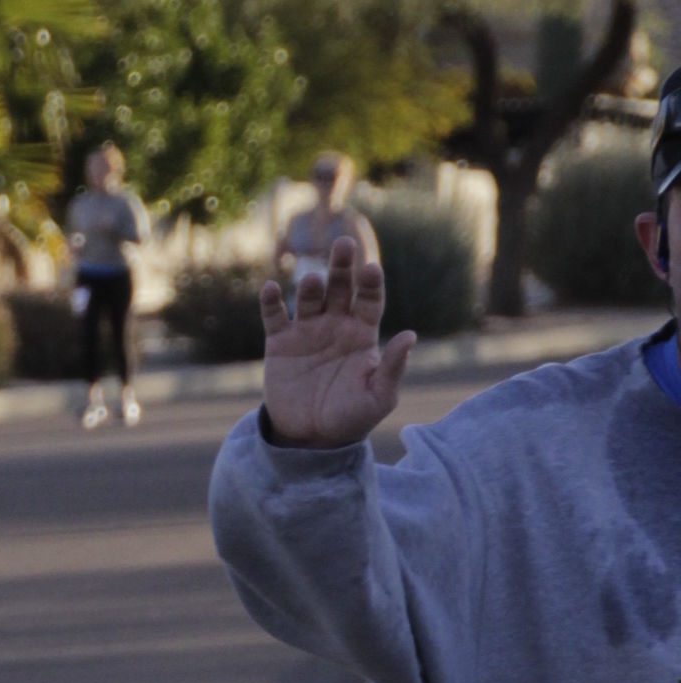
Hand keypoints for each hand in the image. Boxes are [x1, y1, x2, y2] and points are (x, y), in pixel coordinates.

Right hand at [258, 239, 416, 445]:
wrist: (311, 438)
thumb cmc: (351, 418)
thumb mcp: (378, 397)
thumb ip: (393, 367)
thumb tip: (410, 335)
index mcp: (363, 333)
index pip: (370, 300)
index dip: (371, 285)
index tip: (372, 270)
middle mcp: (336, 325)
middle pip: (340, 288)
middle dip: (343, 267)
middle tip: (345, 244)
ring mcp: (307, 331)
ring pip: (309, 298)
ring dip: (311, 286)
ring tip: (313, 281)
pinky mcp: (279, 343)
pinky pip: (274, 317)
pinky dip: (271, 302)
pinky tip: (270, 289)